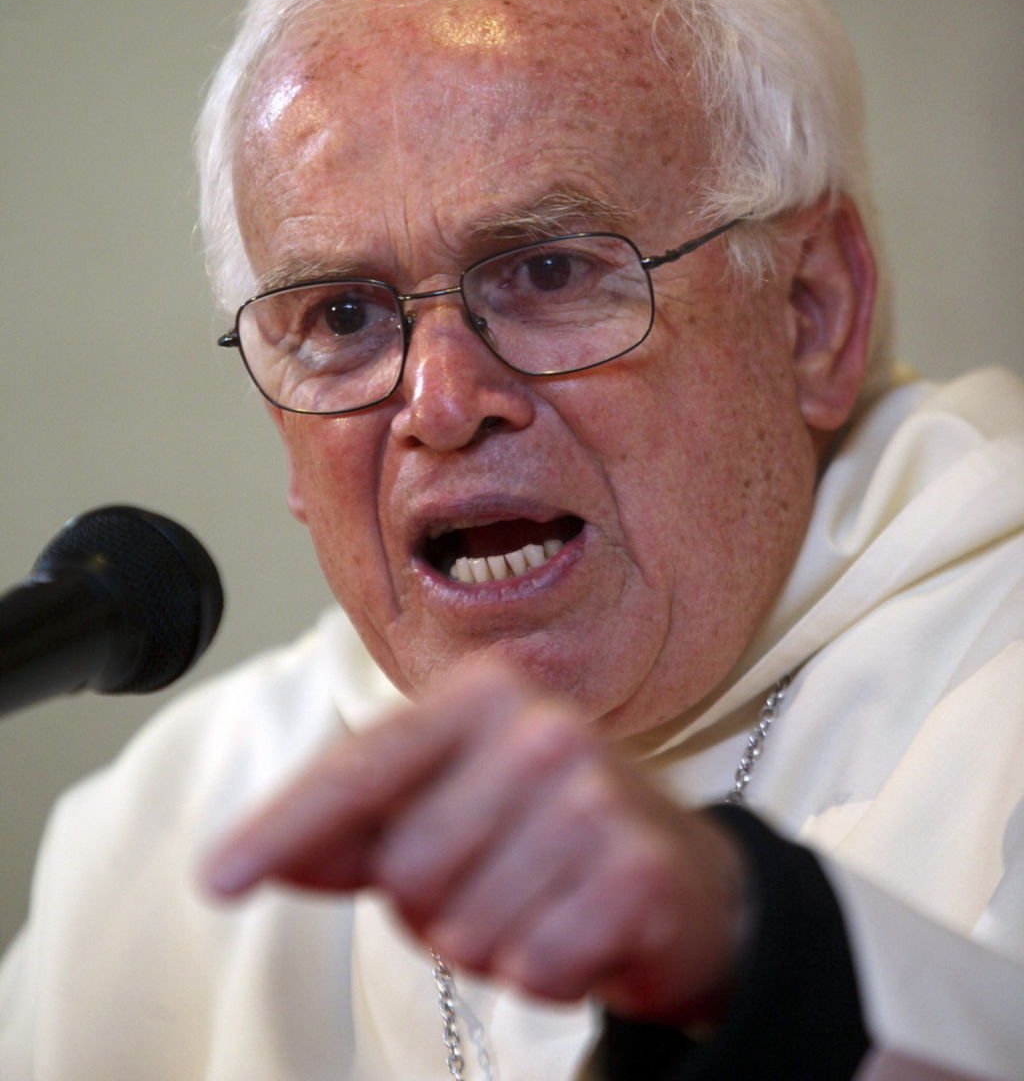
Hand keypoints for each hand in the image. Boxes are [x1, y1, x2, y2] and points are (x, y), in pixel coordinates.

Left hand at [202, 656, 750, 1028]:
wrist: (685, 886)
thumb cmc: (545, 838)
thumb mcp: (447, 815)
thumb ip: (349, 831)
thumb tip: (251, 855)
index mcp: (484, 695)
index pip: (362, 767)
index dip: (283, 826)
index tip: (218, 877)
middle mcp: (540, 729)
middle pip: (405, 868)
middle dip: (431, 903)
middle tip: (494, 880)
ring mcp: (595, 796)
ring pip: (463, 926)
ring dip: (488, 941)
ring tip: (537, 903)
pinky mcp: (636, 873)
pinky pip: (529, 967)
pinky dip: (542, 972)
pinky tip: (577, 931)